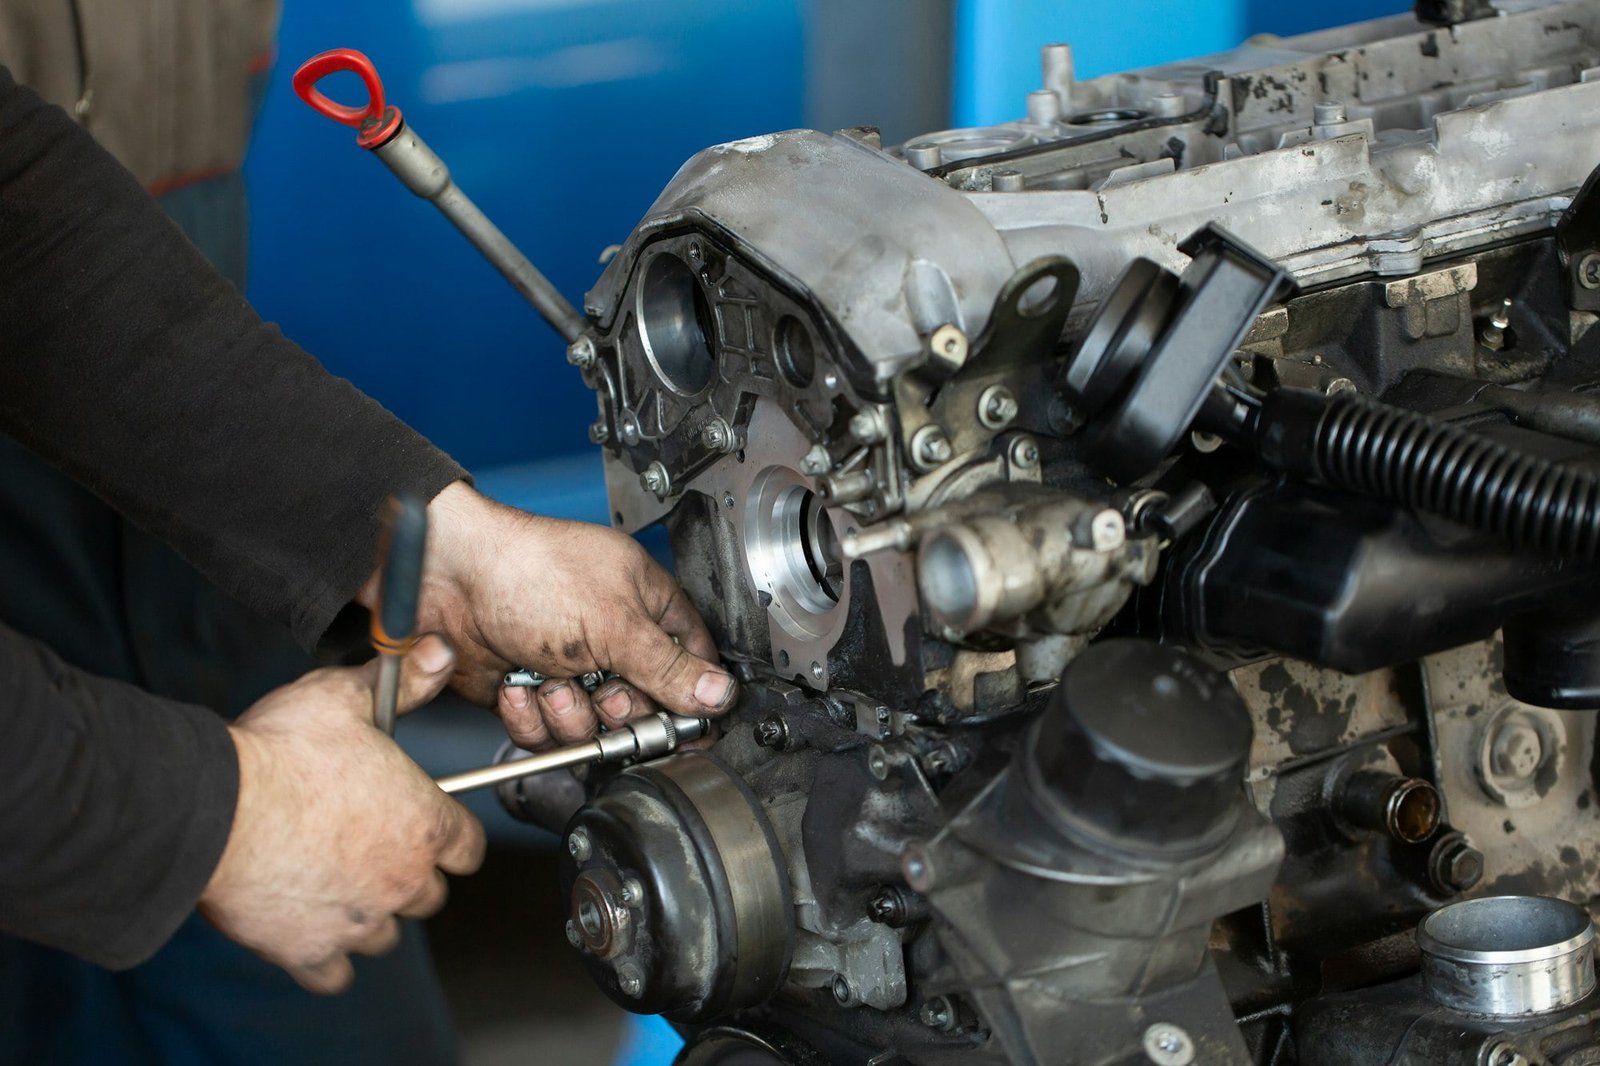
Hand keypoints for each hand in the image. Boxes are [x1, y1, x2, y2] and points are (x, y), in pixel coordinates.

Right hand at [198, 635, 484, 992]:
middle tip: (370, 849)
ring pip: (386, 934)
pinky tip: (309, 927)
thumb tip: (438, 652)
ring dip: (370, 914)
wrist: (214, 806)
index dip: (449, 836)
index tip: (427, 827)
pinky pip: (335, 972)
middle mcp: (402, 879)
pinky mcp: (309, 950)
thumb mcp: (347, 697)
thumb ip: (403, 681)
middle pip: (430, 894)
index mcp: (423, 823)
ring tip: (337, 884)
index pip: (468, 848)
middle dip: (408, 875)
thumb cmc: (280, 751)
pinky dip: (325, 956)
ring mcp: (358, 920)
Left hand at [412, 482, 736, 747]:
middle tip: (603, 689)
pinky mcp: (530, 694)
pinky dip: (528, 716)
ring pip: (592, 730)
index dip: (690, 698)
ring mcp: (570, 669)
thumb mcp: (615, 623)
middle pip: (643, 710)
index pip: (692, 664)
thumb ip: (669, 667)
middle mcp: (612, 642)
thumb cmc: (529, 571)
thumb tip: (720, 693)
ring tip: (549, 678)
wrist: (446, 578)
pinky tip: (518, 683)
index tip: (684, 723)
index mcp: (647, 607)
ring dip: (567, 713)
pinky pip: (545, 735)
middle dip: (617, 710)